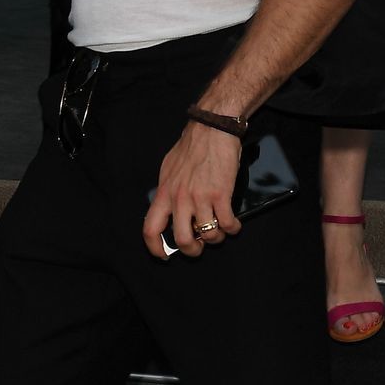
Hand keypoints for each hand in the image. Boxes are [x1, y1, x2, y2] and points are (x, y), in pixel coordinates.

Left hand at [143, 123, 242, 261]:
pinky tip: (233, 224)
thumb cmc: (192, 147)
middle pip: (182, 239)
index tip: (163, 255)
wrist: (212, 129)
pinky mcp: (221, 194)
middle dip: (192, 250)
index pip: (150, 228)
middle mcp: (180, 198)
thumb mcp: (169, 170)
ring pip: (208, 234)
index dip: (155, 248)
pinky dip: (232, 228)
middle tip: (199, 246)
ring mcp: (200, 197)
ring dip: (216, 237)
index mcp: (164, 193)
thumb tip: (169, 210)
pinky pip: (227, 223)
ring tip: (219, 230)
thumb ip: (168, 191)